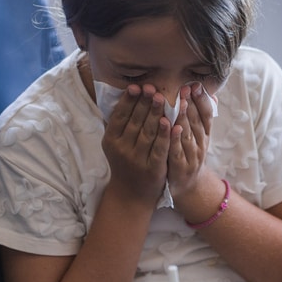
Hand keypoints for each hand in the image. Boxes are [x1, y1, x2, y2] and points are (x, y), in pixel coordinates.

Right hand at [101, 83, 170, 203]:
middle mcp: (122, 149)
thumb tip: (127, 95)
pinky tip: (171, 122)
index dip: (129, 101)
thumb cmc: (124, 162)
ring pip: (147, 132)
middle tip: (152, 87)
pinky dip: (165, 135)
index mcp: (111, 140)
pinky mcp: (153, 169)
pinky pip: (159, 148)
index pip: (120, 116)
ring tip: (162, 98)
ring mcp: (137, 160)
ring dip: (155, 114)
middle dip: (144, 103)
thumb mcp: (115, 144)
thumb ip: (119, 123)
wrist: (131, 194)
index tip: (137, 86)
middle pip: (135, 122)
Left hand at [167, 83, 213, 201]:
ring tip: (181, 103)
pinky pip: (178, 151)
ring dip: (185, 118)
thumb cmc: (189, 155)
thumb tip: (213, 94)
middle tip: (185, 88)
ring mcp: (192, 156)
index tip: (195, 85)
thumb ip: (202, 117)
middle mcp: (201, 144)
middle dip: (192, 104)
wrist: (188, 187)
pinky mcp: (180, 168)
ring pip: (189, 135)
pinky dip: (176, 139)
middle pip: (198, 122)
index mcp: (205, 135)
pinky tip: (172, 127)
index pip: (207, 114)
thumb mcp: (199, 137)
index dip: (202, 100)